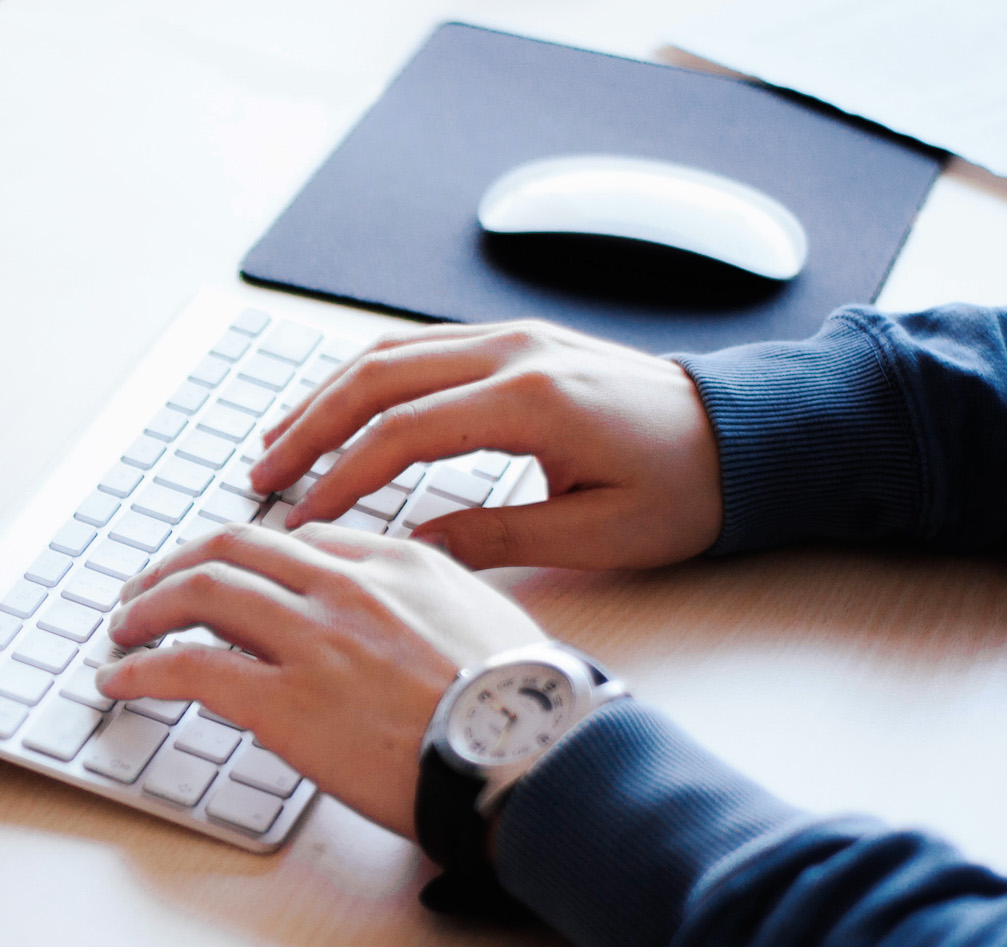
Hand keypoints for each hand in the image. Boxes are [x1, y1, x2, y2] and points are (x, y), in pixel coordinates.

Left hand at [94, 523, 543, 838]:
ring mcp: (311, 640)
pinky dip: (141, 669)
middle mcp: (345, 587)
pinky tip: (121, 680)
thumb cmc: (526, 707)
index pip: (297, 541)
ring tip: (124, 628)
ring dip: (148, 607)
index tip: (223, 574)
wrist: (535, 759)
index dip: (244, 556)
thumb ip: (430, 602)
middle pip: (235, 548)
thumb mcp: (485, 621)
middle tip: (148, 589)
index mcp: (396, 562)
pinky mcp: (284, 702)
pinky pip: (189, 669)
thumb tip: (401, 616)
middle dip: (179, 564)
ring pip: (201, 592)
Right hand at [247, 319, 724, 569]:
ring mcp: (514, 337)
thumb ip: (494, 536)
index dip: (339, 478)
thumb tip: (408, 550)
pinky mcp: (518, 341)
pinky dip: (366, 379)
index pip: (401, 433)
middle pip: (377, 378)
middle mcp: (514, 352)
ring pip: (390, 354)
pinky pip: (419, 348)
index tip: (300, 518)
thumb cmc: (685, 491)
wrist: (748, 437)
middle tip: (259, 477)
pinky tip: (337, 410)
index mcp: (532, 401)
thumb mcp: (594, 534)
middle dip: (308, 428)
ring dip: (326, 398)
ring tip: (278, 443)